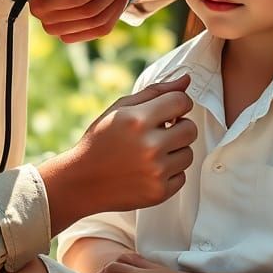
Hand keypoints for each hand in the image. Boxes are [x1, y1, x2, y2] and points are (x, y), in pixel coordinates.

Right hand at [38, 75, 196, 233]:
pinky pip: (182, 176)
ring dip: (174, 152)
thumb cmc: (99, 142)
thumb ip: (155, 92)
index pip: (181, 101)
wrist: (82, 181)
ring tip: (151, 153)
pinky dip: (169, 173)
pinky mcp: (159, 192)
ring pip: (188, 153)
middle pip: (191, 129)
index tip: (169, 112)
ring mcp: (156, 171)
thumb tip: (186, 80)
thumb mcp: (120, 109)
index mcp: (138, 120)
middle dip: (178, 128)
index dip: (177, 104)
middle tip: (159, 133)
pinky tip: (149, 170)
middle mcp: (150, 146)